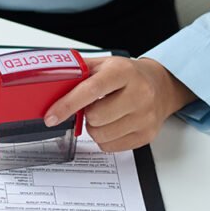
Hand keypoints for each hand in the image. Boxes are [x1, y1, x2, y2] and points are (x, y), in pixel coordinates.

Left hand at [43, 56, 196, 151]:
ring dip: (93, 127)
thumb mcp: (103, 64)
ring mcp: (145, 116)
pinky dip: (104, 138)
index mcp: (122, 72)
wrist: (160, 86)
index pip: (90, 90)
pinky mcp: (147, 135)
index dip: (67, 105)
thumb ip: (78, 70)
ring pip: (101, 135)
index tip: (51, 116)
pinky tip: (111, 124)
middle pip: (95, 117)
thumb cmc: (127, 75)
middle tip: (89, 106)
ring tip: (102, 114)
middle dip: (84, 114)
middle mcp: (139, 93)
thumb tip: (49, 80)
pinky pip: (111, 147)